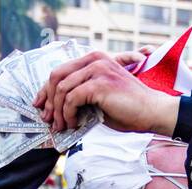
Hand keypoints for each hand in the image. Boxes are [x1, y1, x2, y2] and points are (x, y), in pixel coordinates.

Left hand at [33, 50, 178, 135]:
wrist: (152, 112)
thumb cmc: (128, 109)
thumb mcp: (100, 98)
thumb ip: (82, 95)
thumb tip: (58, 109)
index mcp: (94, 59)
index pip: (60, 70)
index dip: (46, 89)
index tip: (40, 105)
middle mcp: (94, 60)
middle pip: (56, 76)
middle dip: (49, 100)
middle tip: (48, 120)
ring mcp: (97, 69)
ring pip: (62, 88)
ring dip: (58, 111)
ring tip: (62, 127)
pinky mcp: (99, 84)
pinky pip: (72, 99)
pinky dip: (68, 114)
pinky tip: (73, 124)